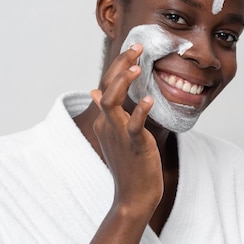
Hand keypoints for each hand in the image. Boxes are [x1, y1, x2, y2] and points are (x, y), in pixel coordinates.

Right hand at [91, 43, 162, 216]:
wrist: (133, 197)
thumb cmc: (129, 166)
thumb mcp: (115, 136)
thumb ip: (108, 113)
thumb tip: (95, 93)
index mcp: (105, 121)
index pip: (107, 86)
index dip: (118, 65)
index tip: (133, 50)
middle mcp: (108, 124)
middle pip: (107, 87)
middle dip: (120, 64)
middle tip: (137, 46)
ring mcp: (119, 135)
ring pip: (112, 102)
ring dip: (123, 83)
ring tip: (137, 66)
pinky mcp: (133, 146)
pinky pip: (134, 126)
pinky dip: (140, 111)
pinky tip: (148, 99)